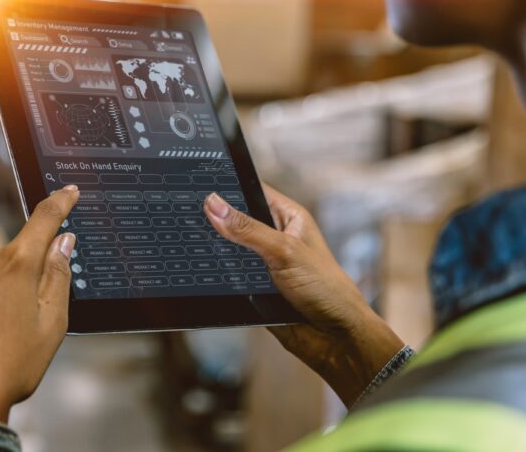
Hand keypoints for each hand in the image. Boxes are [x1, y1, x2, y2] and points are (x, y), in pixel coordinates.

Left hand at [0, 185, 79, 427]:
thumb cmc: (8, 368)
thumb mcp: (51, 325)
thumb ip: (58, 275)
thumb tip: (63, 242)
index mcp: (18, 264)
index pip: (45, 220)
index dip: (60, 203)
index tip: (68, 191)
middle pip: (4, 255)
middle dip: (9, 278)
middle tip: (8, 320)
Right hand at [204, 187, 404, 406]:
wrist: (335, 339)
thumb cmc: (327, 290)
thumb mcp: (284, 251)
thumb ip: (247, 229)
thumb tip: (214, 205)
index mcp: (288, 217)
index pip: (251, 191)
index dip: (228, 188)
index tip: (201, 186)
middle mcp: (275, 237)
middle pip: (235, 222)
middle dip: (217, 223)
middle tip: (191, 218)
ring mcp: (263, 263)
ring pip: (229, 251)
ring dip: (218, 253)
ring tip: (196, 246)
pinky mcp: (254, 287)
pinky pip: (228, 276)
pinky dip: (220, 277)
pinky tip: (206, 274)